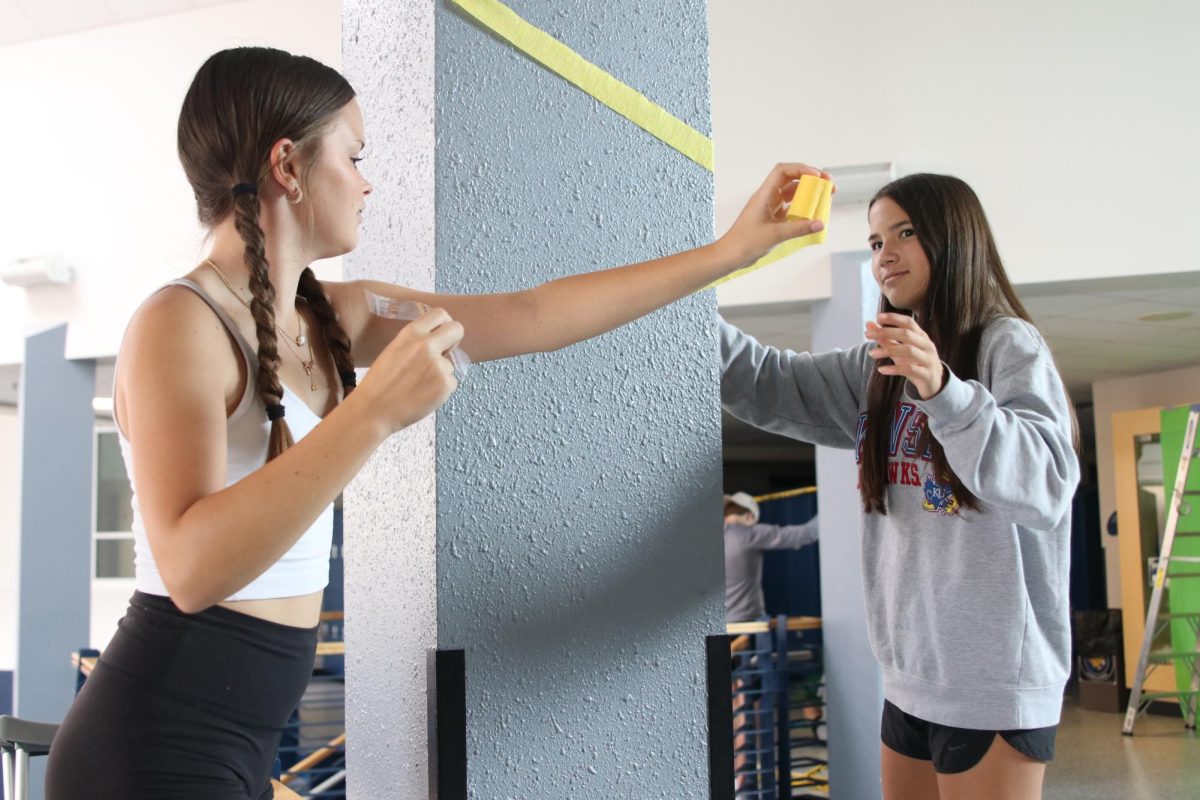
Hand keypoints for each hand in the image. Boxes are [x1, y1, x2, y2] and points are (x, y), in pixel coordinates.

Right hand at [355, 307, 462, 432]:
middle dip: (455, 339)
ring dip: (441, 373)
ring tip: (418, 385)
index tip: (442, 334)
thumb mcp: (394, 350)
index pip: (440, 313)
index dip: (444, 323)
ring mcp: (438, 365)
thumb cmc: (380, 383)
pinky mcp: (445, 384)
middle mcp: (426, 345)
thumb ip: (416, 342)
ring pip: (451, 363)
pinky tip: (423, 394)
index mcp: (411, 333)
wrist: (373, 410)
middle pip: (457, 328)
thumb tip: (439, 339)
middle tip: (446, 351)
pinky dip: (441, 389)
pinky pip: (452, 382)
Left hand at [717, 162, 832, 267]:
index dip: (801, 169)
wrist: (730, 256)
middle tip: (828, 185)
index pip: (783, 171)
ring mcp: (769, 208)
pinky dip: (801, 209)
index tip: (817, 177)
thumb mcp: (775, 235)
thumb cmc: (745, 243)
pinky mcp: (771, 219)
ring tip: (824, 198)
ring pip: (791, 194)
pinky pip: (789, 208)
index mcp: (764, 195)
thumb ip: (799, 229)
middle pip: (790, 179)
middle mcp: (766, 198)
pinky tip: (812, 214)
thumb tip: (820, 223)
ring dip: (807, 194)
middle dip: (809, 180)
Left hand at [865, 313, 944, 399]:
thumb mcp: (900, 350)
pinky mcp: (927, 374)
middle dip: (886, 332)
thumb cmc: (915, 362)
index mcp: (921, 336)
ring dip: (888, 350)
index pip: (909, 323)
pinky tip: (881, 370)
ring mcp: (928, 359)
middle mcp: (927, 345)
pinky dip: (894, 369)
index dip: (894, 318)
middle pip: (907, 334)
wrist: (935, 382)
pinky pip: (910, 369)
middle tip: (867, 334)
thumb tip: (869, 324)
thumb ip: (886, 338)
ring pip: (909, 350)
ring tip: (871, 353)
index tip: (877, 317)